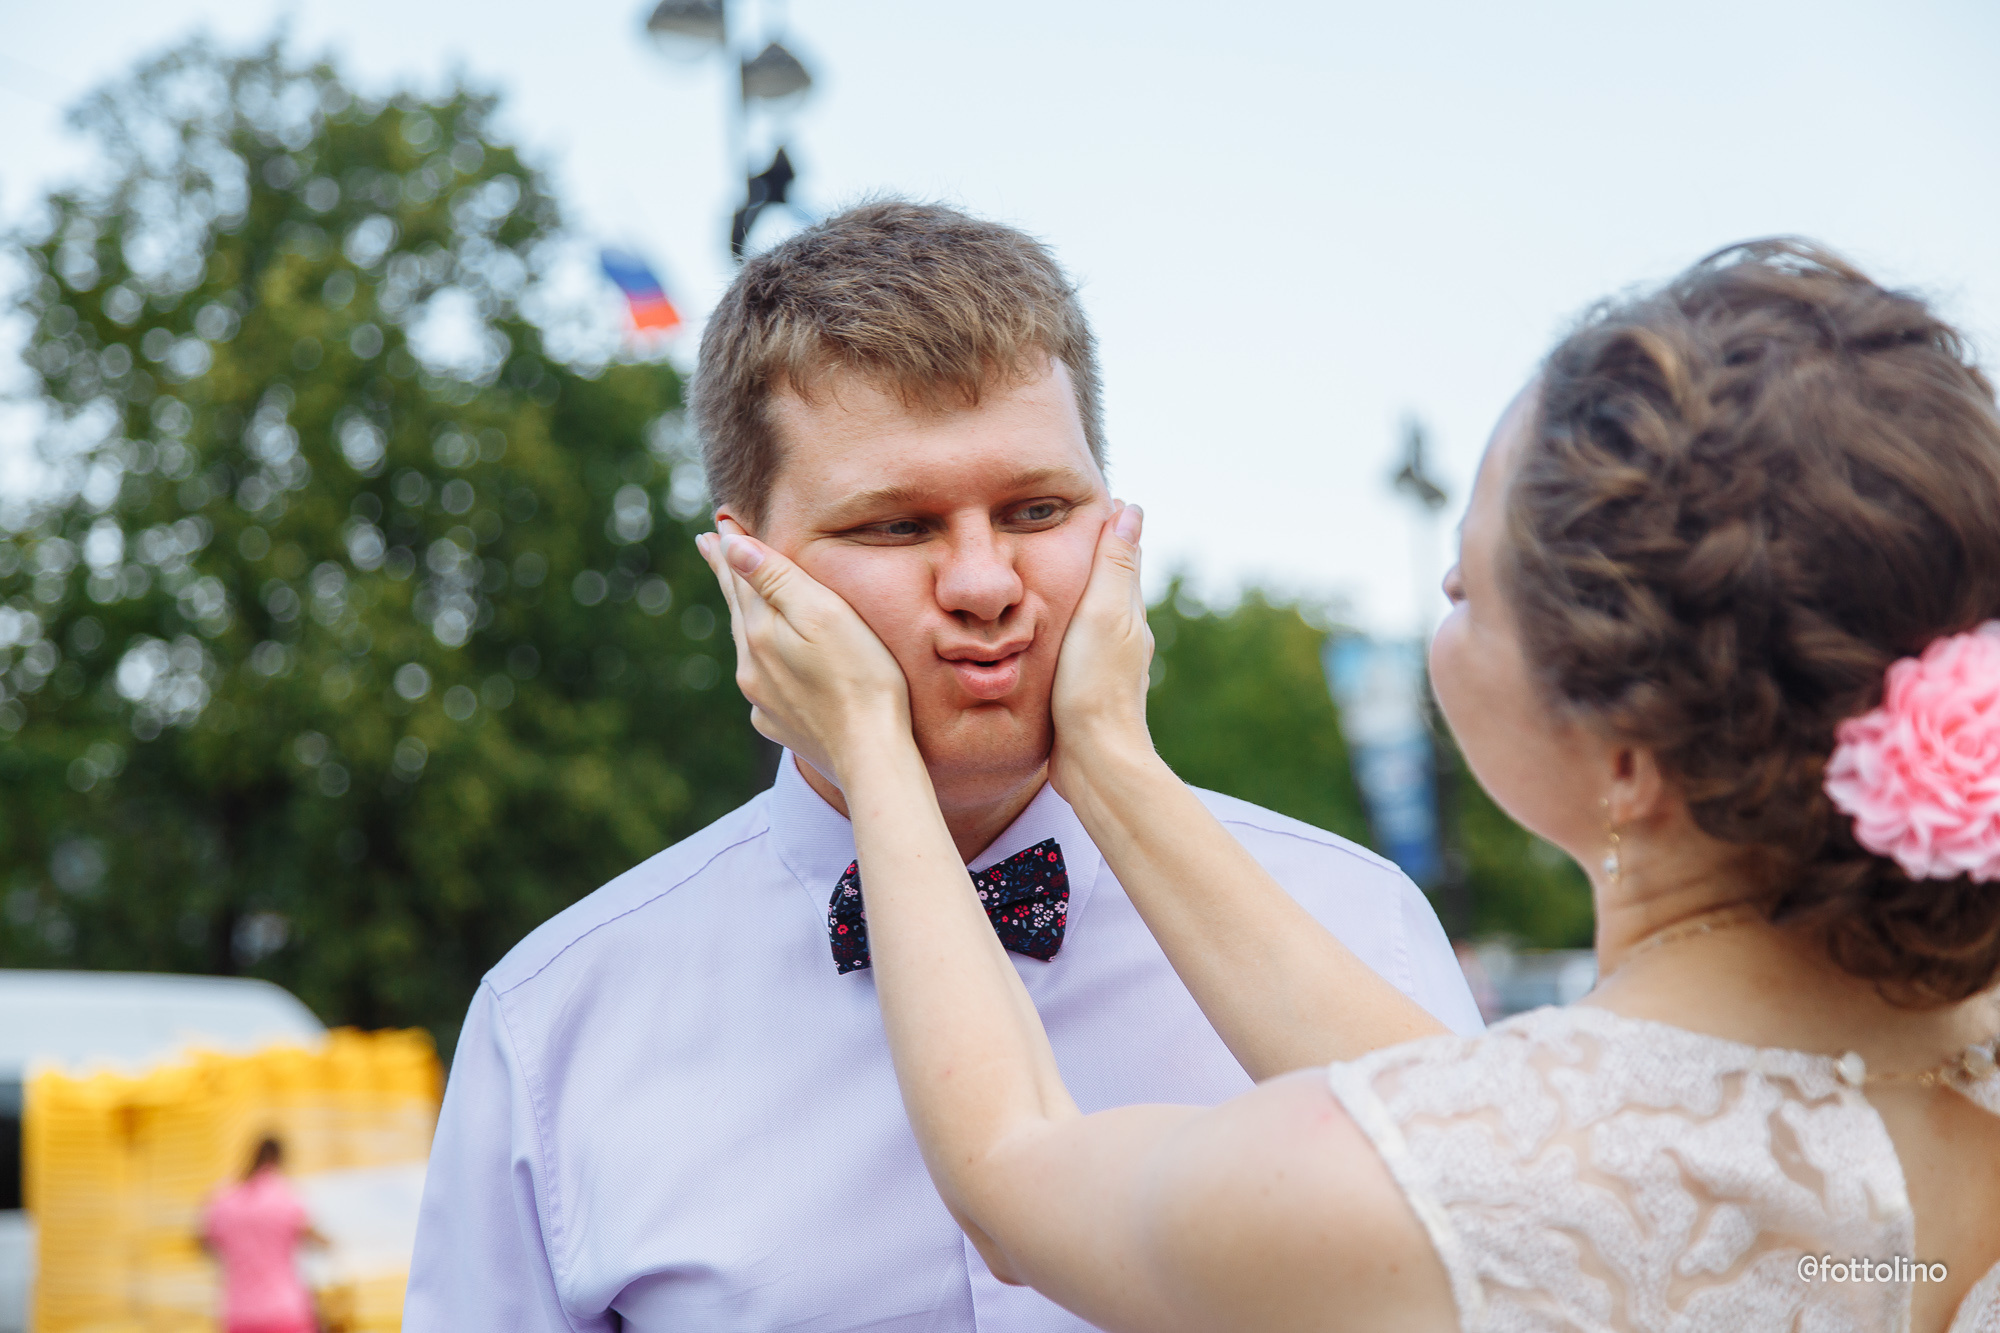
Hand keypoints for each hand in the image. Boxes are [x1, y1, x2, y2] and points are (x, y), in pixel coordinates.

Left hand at [697, 520, 913, 785]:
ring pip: (747, 647)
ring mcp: (763, 700)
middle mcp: (750, 667)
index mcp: (759, 632)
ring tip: (737, 596)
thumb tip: (731, 545)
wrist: (873, 755)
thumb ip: (777, 579)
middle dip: (728, 576)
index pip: (740, 577)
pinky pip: (764, 684)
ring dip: (743, 617)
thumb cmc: (863, 676)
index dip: (733, 546)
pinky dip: (763, 663)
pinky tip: (769, 663)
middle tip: (711, 546)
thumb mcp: (824, 613)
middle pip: (738, 610)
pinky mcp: (779, 724)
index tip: (720, 521)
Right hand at [1048, 502, 1154, 801]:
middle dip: (1088, 554)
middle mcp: (1121, 635)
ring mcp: (1103, 665)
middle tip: (1054, 524)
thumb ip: (1113, 564)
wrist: (1094, 761)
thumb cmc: (1094, 685)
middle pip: (1106, 583)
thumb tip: (1132, 509)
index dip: (1105, 523)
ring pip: (1087, 617)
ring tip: (1039, 571)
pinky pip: (1071, 647)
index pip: (1122, 553)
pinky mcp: (1082, 690)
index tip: (1083, 494)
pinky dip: (1058, 628)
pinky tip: (1036, 633)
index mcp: (1127, 612)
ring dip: (1070, 593)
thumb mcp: (1100, 614)